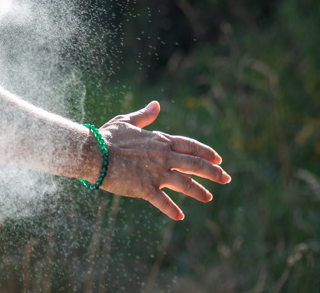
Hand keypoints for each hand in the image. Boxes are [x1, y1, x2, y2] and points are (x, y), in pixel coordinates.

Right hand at [95, 101, 230, 219]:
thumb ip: (145, 115)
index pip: (190, 146)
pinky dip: (172, 210)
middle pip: (195, 165)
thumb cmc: (107, 137)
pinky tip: (180, 216)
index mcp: (160, 141)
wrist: (92, 153)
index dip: (206, 152)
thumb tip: (156, 104)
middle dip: (213, 172)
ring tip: (209, 198)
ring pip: (185, 184)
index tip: (218, 159)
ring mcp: (156, 173)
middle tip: (226, 178)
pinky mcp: (145, 188)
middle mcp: (163, 157)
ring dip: (199, 191)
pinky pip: (163, 202)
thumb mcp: (127, 122)